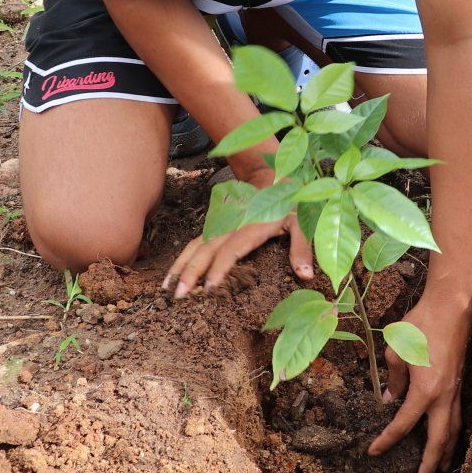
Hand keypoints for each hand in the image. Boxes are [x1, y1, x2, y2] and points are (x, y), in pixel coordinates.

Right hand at [164, 212, 312, 297]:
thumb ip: (303, 249)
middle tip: (179, 295)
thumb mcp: (303, 223)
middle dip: (190, 272)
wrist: (274, 176)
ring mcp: (221, 227)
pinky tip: (173, 274)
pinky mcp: (216, 228)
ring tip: (165, 287)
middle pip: (205, 250)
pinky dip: (183, 259)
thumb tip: (306, 276)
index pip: (231, 251)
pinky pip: (196, 244)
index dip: (220, 269)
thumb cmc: (289, 203)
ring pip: (195, 246)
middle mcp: (231, 228)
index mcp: (251, 228)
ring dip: (180, 266)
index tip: (210, 288)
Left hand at [368, 290, 471, 472]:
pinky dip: (453, 435)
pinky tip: (448, 441)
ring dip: (445, 454)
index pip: (404, 423)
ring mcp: (455, 391)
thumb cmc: (420, 324)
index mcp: (424, 389)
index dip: (387, 440)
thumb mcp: (396, 350)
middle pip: (438, 440)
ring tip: (438, 472)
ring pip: (453, 431)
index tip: (373, 452)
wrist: (451, 307)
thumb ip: (393, 379)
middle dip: (429, 464)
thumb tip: (391, 401)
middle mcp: (444, 396)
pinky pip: (457, 417)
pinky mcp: (460, 384)